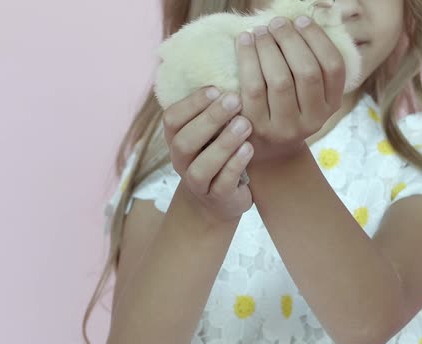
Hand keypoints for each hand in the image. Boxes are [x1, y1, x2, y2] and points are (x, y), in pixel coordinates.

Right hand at [162, 86, 254, 224]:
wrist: (220, 199)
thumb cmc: (219, 153)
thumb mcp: (211, 130)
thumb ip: (214, 107)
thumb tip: (232, 65)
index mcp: (176, 138)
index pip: (172, 118)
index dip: (191, 103)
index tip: (215, 88)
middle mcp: (181, 160)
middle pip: (184, 140)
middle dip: (209, 119)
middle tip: (235, 100)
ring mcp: (197, 182)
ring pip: (201, 166)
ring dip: (223, 143)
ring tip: (245, 124)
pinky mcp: (216, 198)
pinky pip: (222, 184)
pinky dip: (235, 166)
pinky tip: (249, 149)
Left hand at [235, 15, 345, 165]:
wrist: (267, 151)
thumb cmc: (287, 109)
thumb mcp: (308, 95)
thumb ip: (310, 65)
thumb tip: (299, 21)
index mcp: (332, 105)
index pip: (333, 67)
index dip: (318, 39)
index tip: (301, 20)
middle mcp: (313, 119)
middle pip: (307, 72)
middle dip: (290, 40)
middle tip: (276, 23)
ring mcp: (286, 127)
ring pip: (280, 79)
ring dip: (268, 48)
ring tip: (259, 31)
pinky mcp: (259, 128)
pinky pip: (253, 87)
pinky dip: (248, 59)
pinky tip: (243, 42)